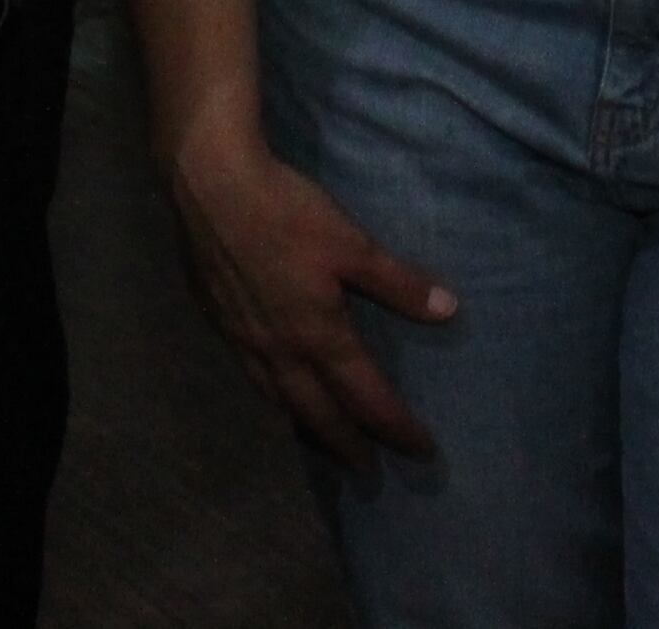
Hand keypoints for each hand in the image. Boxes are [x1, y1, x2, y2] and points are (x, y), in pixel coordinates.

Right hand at [165, 123, 453, 468]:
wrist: (210, 186)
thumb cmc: (286, 212)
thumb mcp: (353, 244)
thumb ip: (398, 284)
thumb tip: (449, 310)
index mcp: (318, 335)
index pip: (366, 397)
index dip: (396, 427)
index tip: (421, 450)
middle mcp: (280, 351)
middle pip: (317, 415)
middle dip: (346, 445)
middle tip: (367, 471)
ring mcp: (243, 340)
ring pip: (278, 402)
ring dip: (305, 429)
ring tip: (321, 443)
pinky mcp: (217, 321)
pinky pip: (250, 377)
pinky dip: (271, 397)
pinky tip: (272, 388)